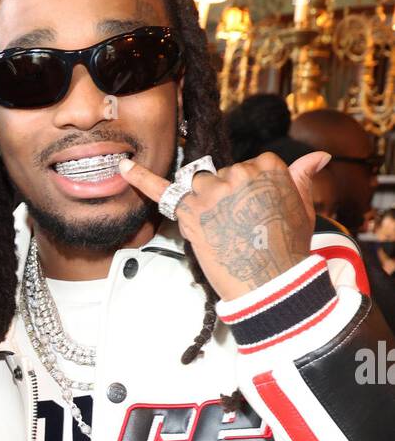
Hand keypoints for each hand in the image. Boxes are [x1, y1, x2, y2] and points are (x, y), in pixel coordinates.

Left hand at [118, 150, 331, 301]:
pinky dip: (140, 177)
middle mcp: (237, 172)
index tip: (255, 214)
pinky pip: (161, 190)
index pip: (248, 169)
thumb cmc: (288, 248)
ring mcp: (212, 191)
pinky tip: (123, 166)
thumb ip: (302, 178)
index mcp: (267, 166)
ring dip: (203, 205)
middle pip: (221, 177)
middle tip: (238, 229)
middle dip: (225, 200)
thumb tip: (318, 156)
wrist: (270, 283)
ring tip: (221, 232)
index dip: (248, 194)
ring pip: (199, 186)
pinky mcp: (190, 212)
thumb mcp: (302, 208)